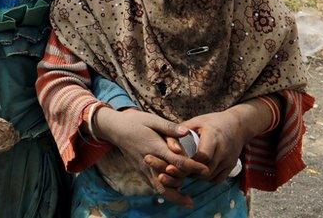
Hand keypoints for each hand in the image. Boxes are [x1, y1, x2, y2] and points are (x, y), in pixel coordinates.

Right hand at [92, 108, 208, 207]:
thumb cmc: (135, 122)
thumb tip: (186, 132)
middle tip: (200, 187)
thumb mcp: (152, 119)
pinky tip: (175, 196)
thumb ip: (169, 127)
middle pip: (169, 181)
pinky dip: (165, 193)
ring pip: (160, 188)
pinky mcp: (141, 172)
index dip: (192, 167)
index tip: (205, 170)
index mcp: (155, 147)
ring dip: (175, 196)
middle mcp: (149, 162)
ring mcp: (144, 169)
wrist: (116, 130)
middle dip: (185, 186)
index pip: (177, 161)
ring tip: (189, 202)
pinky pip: (153, 186)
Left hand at [170, 109, 249, 183]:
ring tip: (185, 168)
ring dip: (196, 175)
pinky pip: (216, 179)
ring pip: (209, 176)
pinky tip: (197, 170)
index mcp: (213, 136)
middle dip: (189, 171)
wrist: (237, 125)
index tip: (176, 160)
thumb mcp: (195, 122)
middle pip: (204, 169)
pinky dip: (206, 178)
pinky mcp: (231, 166)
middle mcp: (223, 149)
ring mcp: (229, 160)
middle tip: (176, 168)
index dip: (188, 160)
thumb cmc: (211, 122)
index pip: (202, 155)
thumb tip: (167, 145)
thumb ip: (181, 133)